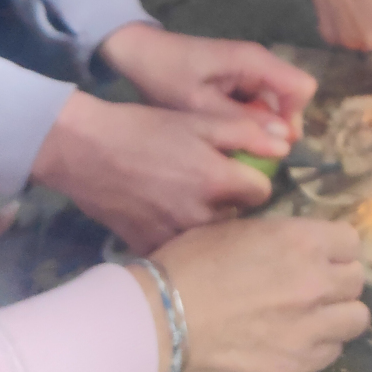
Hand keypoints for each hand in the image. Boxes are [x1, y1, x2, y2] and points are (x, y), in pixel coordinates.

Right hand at [31, 92, 292, 253]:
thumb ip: (248, 131)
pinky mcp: (149, 248)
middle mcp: (201, 217)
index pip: (263, 192)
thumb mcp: (199, 120)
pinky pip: (180, 250)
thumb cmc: (145, 128)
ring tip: (189, 200)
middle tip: (213, 185)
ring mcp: (174, 238)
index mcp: (217, 181)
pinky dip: (180, 237)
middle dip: (233, 204)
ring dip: (209, 223)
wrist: (84, 150)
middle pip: (239, 219)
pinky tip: (167, 216)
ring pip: (212, 238)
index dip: (254, 178)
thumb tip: (286, 143)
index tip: (240, 170)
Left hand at [99, 25, 315, 138]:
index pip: (302, 88)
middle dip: (277, 128)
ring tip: (231, 144)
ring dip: (260, 126)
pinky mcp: (239, 78)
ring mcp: (250, 69)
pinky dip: (247, 120)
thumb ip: (242, 121)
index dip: (294, 118)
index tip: (270, 143)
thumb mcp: (200, 104)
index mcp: (255, 61)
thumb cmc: (166, 76)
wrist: (139, 54)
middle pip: (292, 98)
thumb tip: (283, 140)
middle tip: (247, 152)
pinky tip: (223, 132)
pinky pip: (257, 102)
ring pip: (275, 103)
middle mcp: (259, 62)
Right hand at [128, 216, 369, 371]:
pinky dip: (322, 343)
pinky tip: (298, 337)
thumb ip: (284, 235)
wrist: (163, 316)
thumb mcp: (242, 227)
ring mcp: (309, 328)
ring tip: (314, 313)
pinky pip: (332, 352)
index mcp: (304, 241)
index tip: (320, 253)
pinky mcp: (296, 364)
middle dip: (338, 278)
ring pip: (356, 319)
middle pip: (356, 280)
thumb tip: (301, 243)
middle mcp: (316, 283)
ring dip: (338, 313)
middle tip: (314, 282)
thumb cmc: (194, 261)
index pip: (351, 242)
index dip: (335, 247)